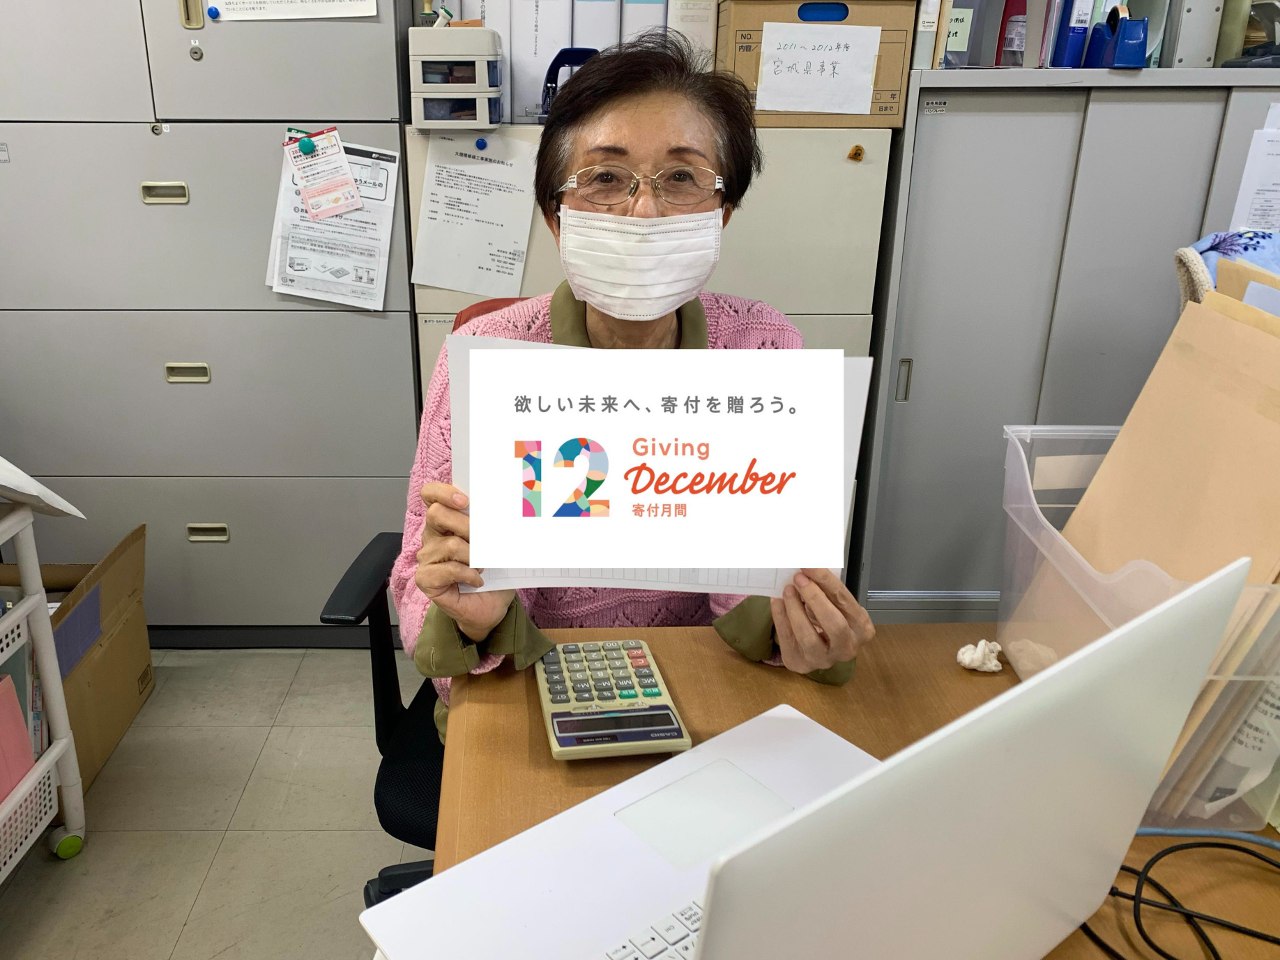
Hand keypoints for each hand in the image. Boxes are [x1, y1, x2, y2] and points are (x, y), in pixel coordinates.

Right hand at [414, 482, 514, 641]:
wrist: (491, 607)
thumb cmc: (493, 574)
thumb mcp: (496, 544)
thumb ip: (492, 526)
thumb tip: (504, 511)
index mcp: (446, 521)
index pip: (430, 495)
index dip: (443, 492)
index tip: (465, 501)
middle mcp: (432, 536)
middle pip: (437, 514)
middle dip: (466, 525)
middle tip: (484, 540)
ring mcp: (427, 558)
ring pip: (449, 544)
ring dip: (474, 556)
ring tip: (483, 566)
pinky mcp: (426, 579)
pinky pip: (449, 569)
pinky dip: (469, 574)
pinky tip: (478, 580)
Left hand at [769, 568, 874, 673]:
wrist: (820, 647)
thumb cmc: (828, 618)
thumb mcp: (834, 604)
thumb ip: (826, 590)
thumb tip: (807, 568)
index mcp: (862, 628)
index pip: (845, 601)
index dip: (826, 581)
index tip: (810, 566)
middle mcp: (847, 647)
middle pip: (833, 623)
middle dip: (814, 598)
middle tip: (799, 578)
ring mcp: (824, 659)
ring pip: (809, 636)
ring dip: (795, 609)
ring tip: (787, 590)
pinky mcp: (801, 663)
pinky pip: (788, 640)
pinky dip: (781, 618)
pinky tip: (777, 602)